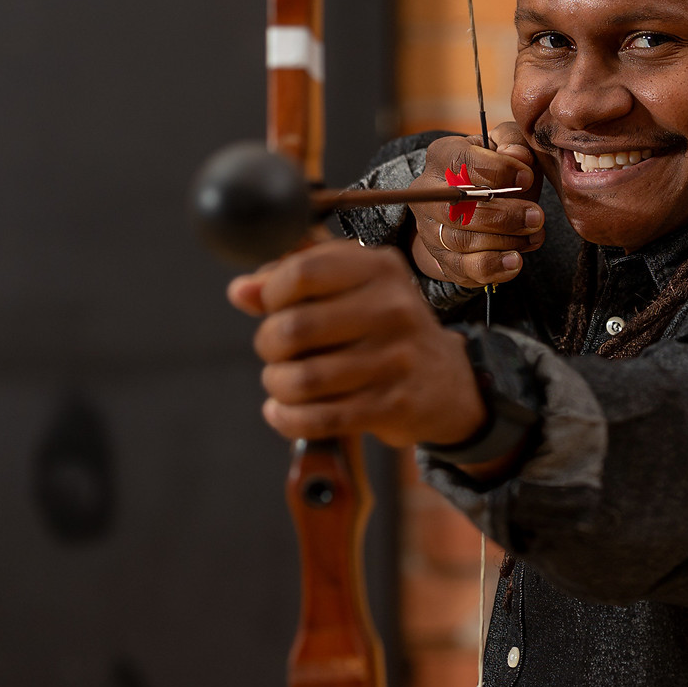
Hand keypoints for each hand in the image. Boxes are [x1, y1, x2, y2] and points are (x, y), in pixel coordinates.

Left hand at [227, 240, 487, 447]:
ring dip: (277, 385)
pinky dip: (287, 418)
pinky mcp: (392, 405)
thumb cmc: (384, 327)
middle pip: (294, 329)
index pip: (302, 272)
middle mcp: (393, 308)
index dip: (270, 292)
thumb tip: (241, 291)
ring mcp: (395, 359)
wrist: (446, 382)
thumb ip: (295, 278)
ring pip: (302, 379)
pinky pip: (318, 418)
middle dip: (269, 345)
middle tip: (276, 351)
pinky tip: (283, 411)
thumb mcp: (353, 287)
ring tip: (281, 382)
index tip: (271, 306)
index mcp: (380, 268)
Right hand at [411, 124, 543, 287]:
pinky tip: (516, 261)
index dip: (499, 171)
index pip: (463, 161)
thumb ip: (515, 143)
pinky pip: (462, 268)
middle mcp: (427, 192)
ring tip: (534, 236)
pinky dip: (492, 268)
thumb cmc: (497, 170)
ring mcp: (430, 227)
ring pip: (461, 241)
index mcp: (442, 155)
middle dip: (504, 215)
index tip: (527, 179)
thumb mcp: (507, 146)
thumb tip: (518, 157)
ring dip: (504, 241)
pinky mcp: (440, 256)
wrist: (477, 204)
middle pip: (457, 207)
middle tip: (537, 217)